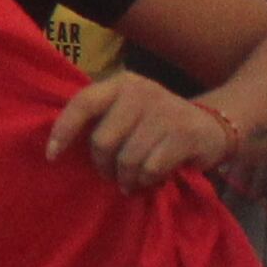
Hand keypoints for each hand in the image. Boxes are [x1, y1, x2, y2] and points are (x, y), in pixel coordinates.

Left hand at [47, 71, 237, 192]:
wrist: (214, 124)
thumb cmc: (157, 123)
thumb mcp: (127, 111)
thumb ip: (100, 120)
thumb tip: (58, 148)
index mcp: (120, 85)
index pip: (82, 104)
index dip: (63, 131)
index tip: (52, 156)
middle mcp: (141, 93)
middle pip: (102, 141)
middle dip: (103, 166)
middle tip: (111, 175)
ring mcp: (164, 112)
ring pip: (127, 159)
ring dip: (127, 178)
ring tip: (131, 182)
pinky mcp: (184, 134)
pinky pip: (151, 168)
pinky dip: (147, 181)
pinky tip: (151, 181)